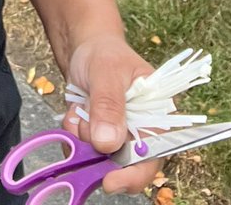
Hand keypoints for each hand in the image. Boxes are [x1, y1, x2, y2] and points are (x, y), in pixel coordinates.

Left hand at [62, 34, 161, 195]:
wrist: (85, 49)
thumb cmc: (105, 54)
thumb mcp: (107, 71)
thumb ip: (109, 105)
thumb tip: (108, 143)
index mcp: (157, 115)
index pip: (154, 156)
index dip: (135, 174)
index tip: (110, 180)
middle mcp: (141, 133)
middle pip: (126, 165)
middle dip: (100, 150)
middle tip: (85, 127)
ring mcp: (118, 138)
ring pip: (98, 158)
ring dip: (84, 136)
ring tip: (84, 104)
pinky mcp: (97, 138)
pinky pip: (81, 149)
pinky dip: (73, 133)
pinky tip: (76, 110)